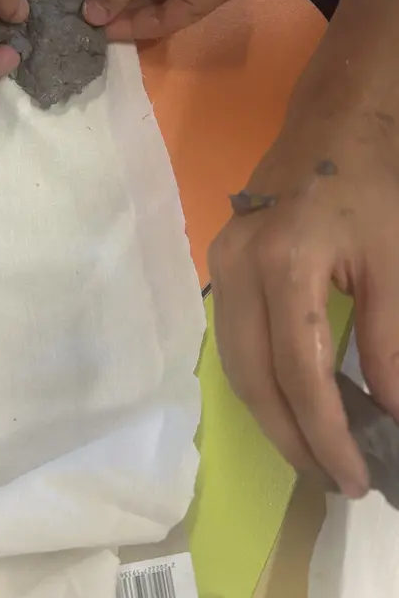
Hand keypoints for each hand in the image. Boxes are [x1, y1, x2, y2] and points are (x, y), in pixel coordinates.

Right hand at [209, 99, 398, 498]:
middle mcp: (237, 268)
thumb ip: (391, 342)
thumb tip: (391, 416)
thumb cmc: (372, 184)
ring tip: (312, 450)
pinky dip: (257, 378)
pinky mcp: (219, 260)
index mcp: (285, 264)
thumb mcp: (395, 263)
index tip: (357, 480)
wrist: (334, 122)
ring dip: (270, 414)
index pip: (300, 373)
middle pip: (253, 376)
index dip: (327, 434)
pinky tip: (288, 398)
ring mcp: (220, 262)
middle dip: (291, 438)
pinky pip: (230, 336)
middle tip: (333, 479)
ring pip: (233, 362)